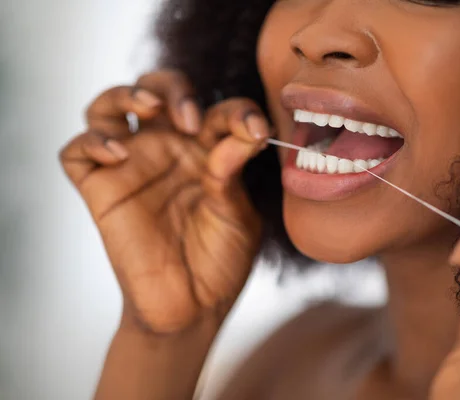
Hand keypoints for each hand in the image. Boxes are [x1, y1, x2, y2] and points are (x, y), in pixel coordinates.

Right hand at [60, 70, 269, 333]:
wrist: (193, 307)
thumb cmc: (220, 260)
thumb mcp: (238, 215)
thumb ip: (234, 173)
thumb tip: (243, 132)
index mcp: (206, 152)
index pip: (216, 110)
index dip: (237, 111)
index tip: (255, 131)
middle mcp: (166, 151)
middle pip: (156, 89)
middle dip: (173, 88)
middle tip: (191, 118)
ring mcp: (131, 167)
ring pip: (109, 107)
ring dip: (126, 94)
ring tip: (150, 108)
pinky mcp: (101, 190)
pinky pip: (77, 151)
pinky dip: (93, 141)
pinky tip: (120, 154)